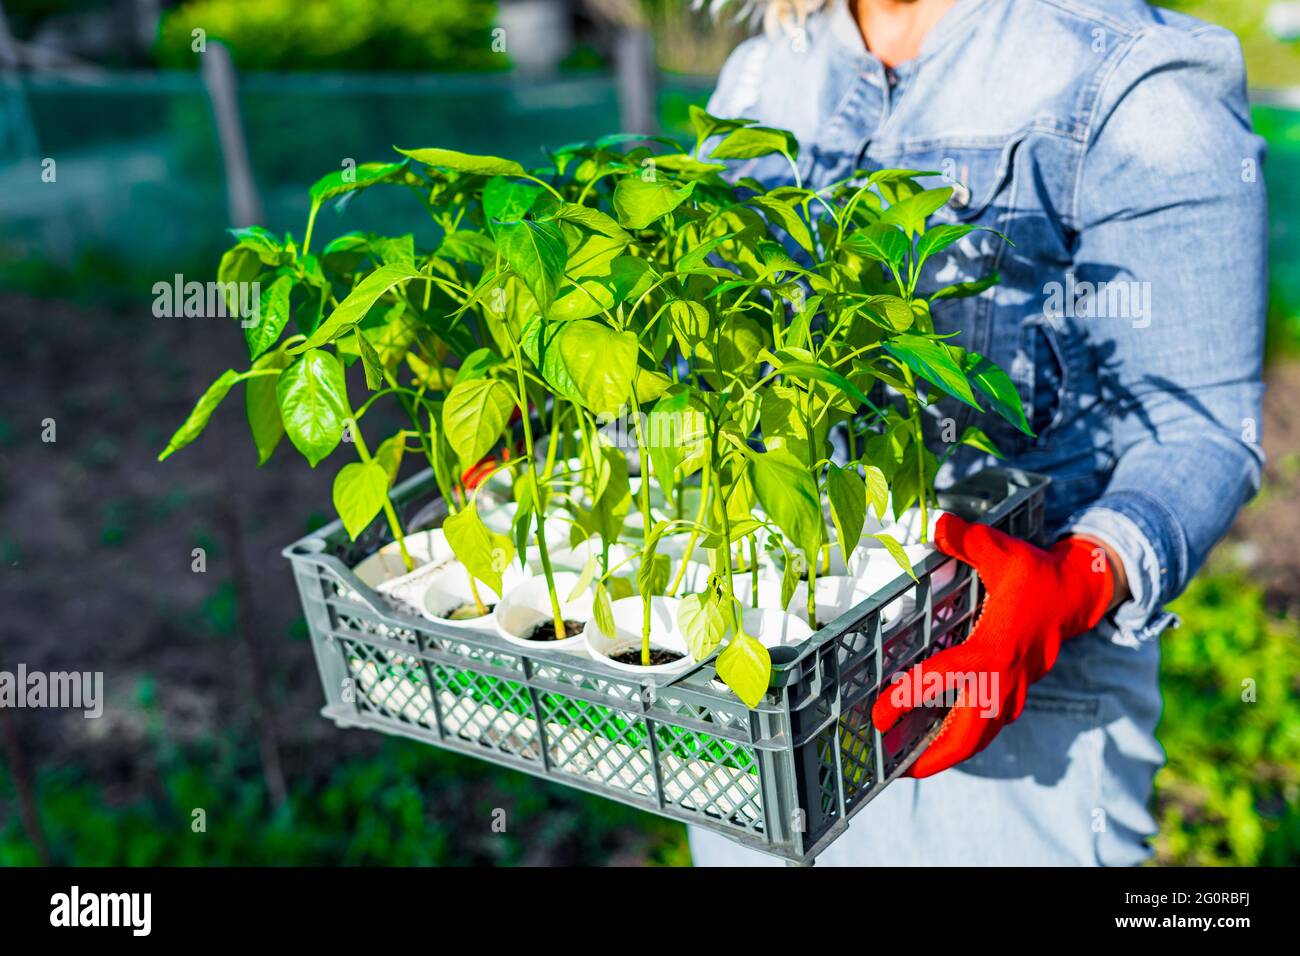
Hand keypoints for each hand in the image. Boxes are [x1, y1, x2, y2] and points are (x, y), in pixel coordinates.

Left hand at [870, 512, 1115, 777]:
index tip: (880, 714)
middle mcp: (1004, 677)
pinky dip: (965, 739)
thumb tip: (940, 523)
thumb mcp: (1004, 550)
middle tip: (896, 767)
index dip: (909, 698)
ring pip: (981, 737)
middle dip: (934, 758)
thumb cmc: (1036, 574)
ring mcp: (1014, 689)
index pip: (944, 679)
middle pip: (968, 734)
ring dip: (949, 754)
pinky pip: (989, 727)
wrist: (1077, 593)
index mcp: (994, 647)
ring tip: (912, 764)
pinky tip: (939, 740)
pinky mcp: (1017, 691)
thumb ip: (968, 539)